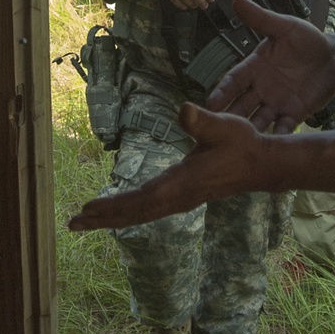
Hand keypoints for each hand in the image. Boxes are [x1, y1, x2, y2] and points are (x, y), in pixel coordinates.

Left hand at [69, 106, 271, 230]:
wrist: (261, 165)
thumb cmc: (242, 143)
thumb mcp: (224, 126)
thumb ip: (203, 120)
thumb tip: (184, 109)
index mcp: (182, 182)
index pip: (141, 197)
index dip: (114, 204)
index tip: (89, 209)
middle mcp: (178, 197)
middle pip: (135, 212)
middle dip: (104, 218)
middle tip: (73, 224)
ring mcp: (180, 201)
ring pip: (141, 214)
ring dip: (113, 218)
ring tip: (86, 221)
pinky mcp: (183, 198)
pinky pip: (149, 210)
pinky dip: (129, 213)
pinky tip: (118, 214)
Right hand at [207, 0, 334, 133]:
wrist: (334, 57)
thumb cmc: (306, 40)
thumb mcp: (285, 27)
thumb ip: (262, 19)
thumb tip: (236, 0)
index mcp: (254, 67)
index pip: (233, 81)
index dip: (222, 92)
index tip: (209, 103)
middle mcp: (260, 88)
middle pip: (240, 106)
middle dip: (227, 119)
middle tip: (212, 133)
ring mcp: (277, 103)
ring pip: (257, 120)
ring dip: (248, 132)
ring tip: (238, 146)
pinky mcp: (295, 114)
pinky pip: (283, 128)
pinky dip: (277, 137)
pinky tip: (269, 149)